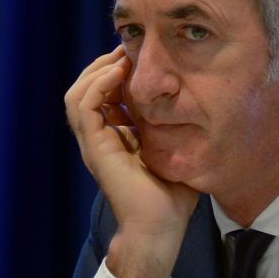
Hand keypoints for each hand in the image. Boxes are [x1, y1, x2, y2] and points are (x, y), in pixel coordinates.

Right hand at [64, 46, 197, 277]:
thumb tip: (201, 107)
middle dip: (104, 65)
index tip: (139, 55)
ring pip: (77, 94)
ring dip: (96, 70)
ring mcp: (94, 144)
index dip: (116, 72)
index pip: (104, 96)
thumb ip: (179, 130)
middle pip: (86, 90)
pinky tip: (119, 73)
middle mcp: (100, 139)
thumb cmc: (172, 198)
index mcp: (115, 139)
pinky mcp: (95, 148)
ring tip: (120, 57)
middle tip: (128, 49)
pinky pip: (84, 106)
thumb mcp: (178, 152)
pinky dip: (98, 85)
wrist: (160, 228)